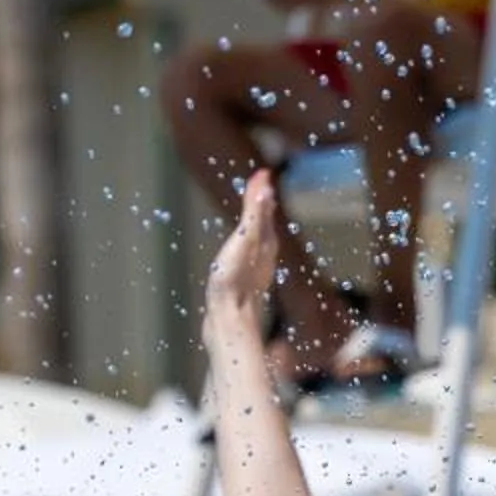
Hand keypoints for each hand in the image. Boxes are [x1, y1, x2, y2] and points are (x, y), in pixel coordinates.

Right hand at [206, 170, 279, 322]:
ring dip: (256, 225)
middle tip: (259, 188)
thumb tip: (266, 184)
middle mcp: (264, 255)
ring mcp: (254, 271)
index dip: (262, 190)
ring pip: (259, 241)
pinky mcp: (243, 285)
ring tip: (253, 216)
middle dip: (262, 205)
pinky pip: (248, 257)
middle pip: (265, 224)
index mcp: (265, 241)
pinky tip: (241, 254)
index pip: (266, 208)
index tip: (262, 172)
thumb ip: (254, 213)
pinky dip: (246, 245)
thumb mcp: (243, 240)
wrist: (229, 323)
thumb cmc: (234, 282)